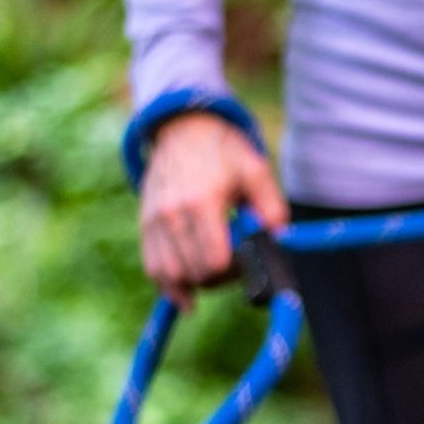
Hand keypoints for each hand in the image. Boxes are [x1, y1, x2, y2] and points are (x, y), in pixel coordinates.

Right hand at [138, 112, 288, 311]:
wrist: (183, 128)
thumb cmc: (225, 152)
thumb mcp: (257, 172)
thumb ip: (272, 207)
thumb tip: (279, 240)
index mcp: (201, 202)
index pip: (214, 261)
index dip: (235, 272)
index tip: (247, 262)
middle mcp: (171, 214)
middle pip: (193, 273)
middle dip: (219, 279)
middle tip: (235, 267)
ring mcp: (153, 219)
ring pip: (168, 275)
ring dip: (194, 285)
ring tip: (214, 276)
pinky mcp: (145, 223)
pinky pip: (152, 266)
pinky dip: (169, 285)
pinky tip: (187, 295)